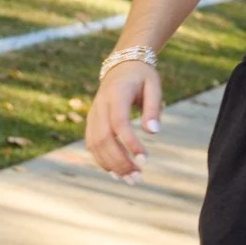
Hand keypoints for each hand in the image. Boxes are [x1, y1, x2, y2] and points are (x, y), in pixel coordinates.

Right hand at [86, 59, 163, 181]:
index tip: (145, 160)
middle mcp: (100, 105)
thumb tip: (154, 133)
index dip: (130, 143)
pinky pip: (91, 144)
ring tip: (130, 179)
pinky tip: (117, 173)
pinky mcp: (91, 122)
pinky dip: (102, 160)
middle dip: (119, 161)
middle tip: (137, 177)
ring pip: (95, 144)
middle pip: (104, 138)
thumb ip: (153, 108)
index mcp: (116, 94)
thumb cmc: (142, 76)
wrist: (121, 64)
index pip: (119, 123)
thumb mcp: (153, 85)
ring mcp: (93, 114)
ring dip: (111, 165)